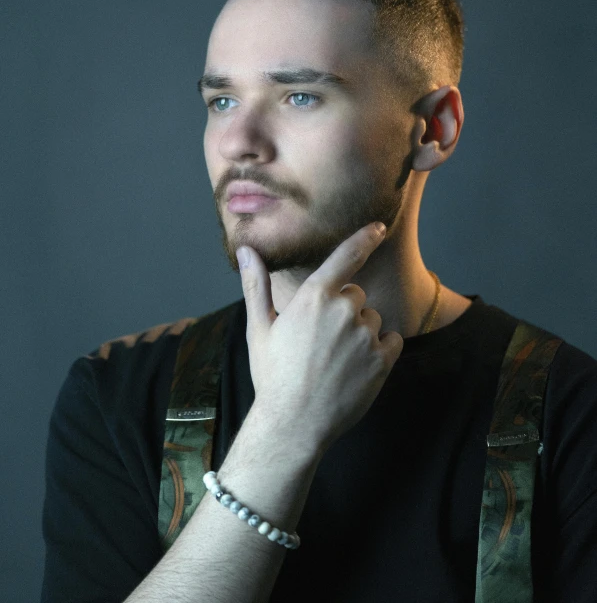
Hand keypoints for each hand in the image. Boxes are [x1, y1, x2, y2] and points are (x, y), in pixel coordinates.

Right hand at [237, 222, 403, 454]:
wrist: (294, 424)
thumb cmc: (273, 375)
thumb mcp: (260, 328)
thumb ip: (257, 285)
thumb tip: (246, 251)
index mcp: (314, 297)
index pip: (346, 257)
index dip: (365, 239)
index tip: (379, 228)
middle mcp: (344, 310)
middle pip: (356, 295)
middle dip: (343, 310)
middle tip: (321, 340)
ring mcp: (366, 335)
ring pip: (372, 319)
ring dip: (360, 332)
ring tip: (335, 359)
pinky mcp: (383, 360)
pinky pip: (391, 341)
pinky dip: (379, 349)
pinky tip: (355, 367)